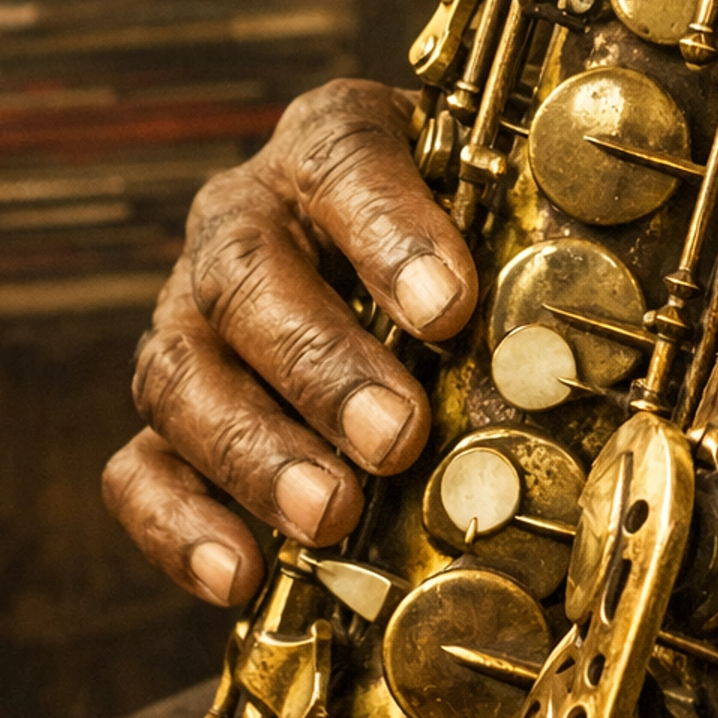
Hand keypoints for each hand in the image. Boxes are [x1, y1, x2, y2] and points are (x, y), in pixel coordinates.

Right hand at [103, 80, 476, 606]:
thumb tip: (580, 328)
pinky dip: (176, 523)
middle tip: (395, 436)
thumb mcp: (495, 203)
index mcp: (331, 143)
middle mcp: (244, 215)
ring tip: (329, 515)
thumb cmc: (460, 228)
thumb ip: (527, 241)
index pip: (345, 161)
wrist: (394, 254)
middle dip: (321, 364)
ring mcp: (188, 311)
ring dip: (252, 451)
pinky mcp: (168, 408)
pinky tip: (239, 574)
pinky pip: (137, 464)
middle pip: (248, 274)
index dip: (392, 233)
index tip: (449, 307)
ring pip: (180, 370)